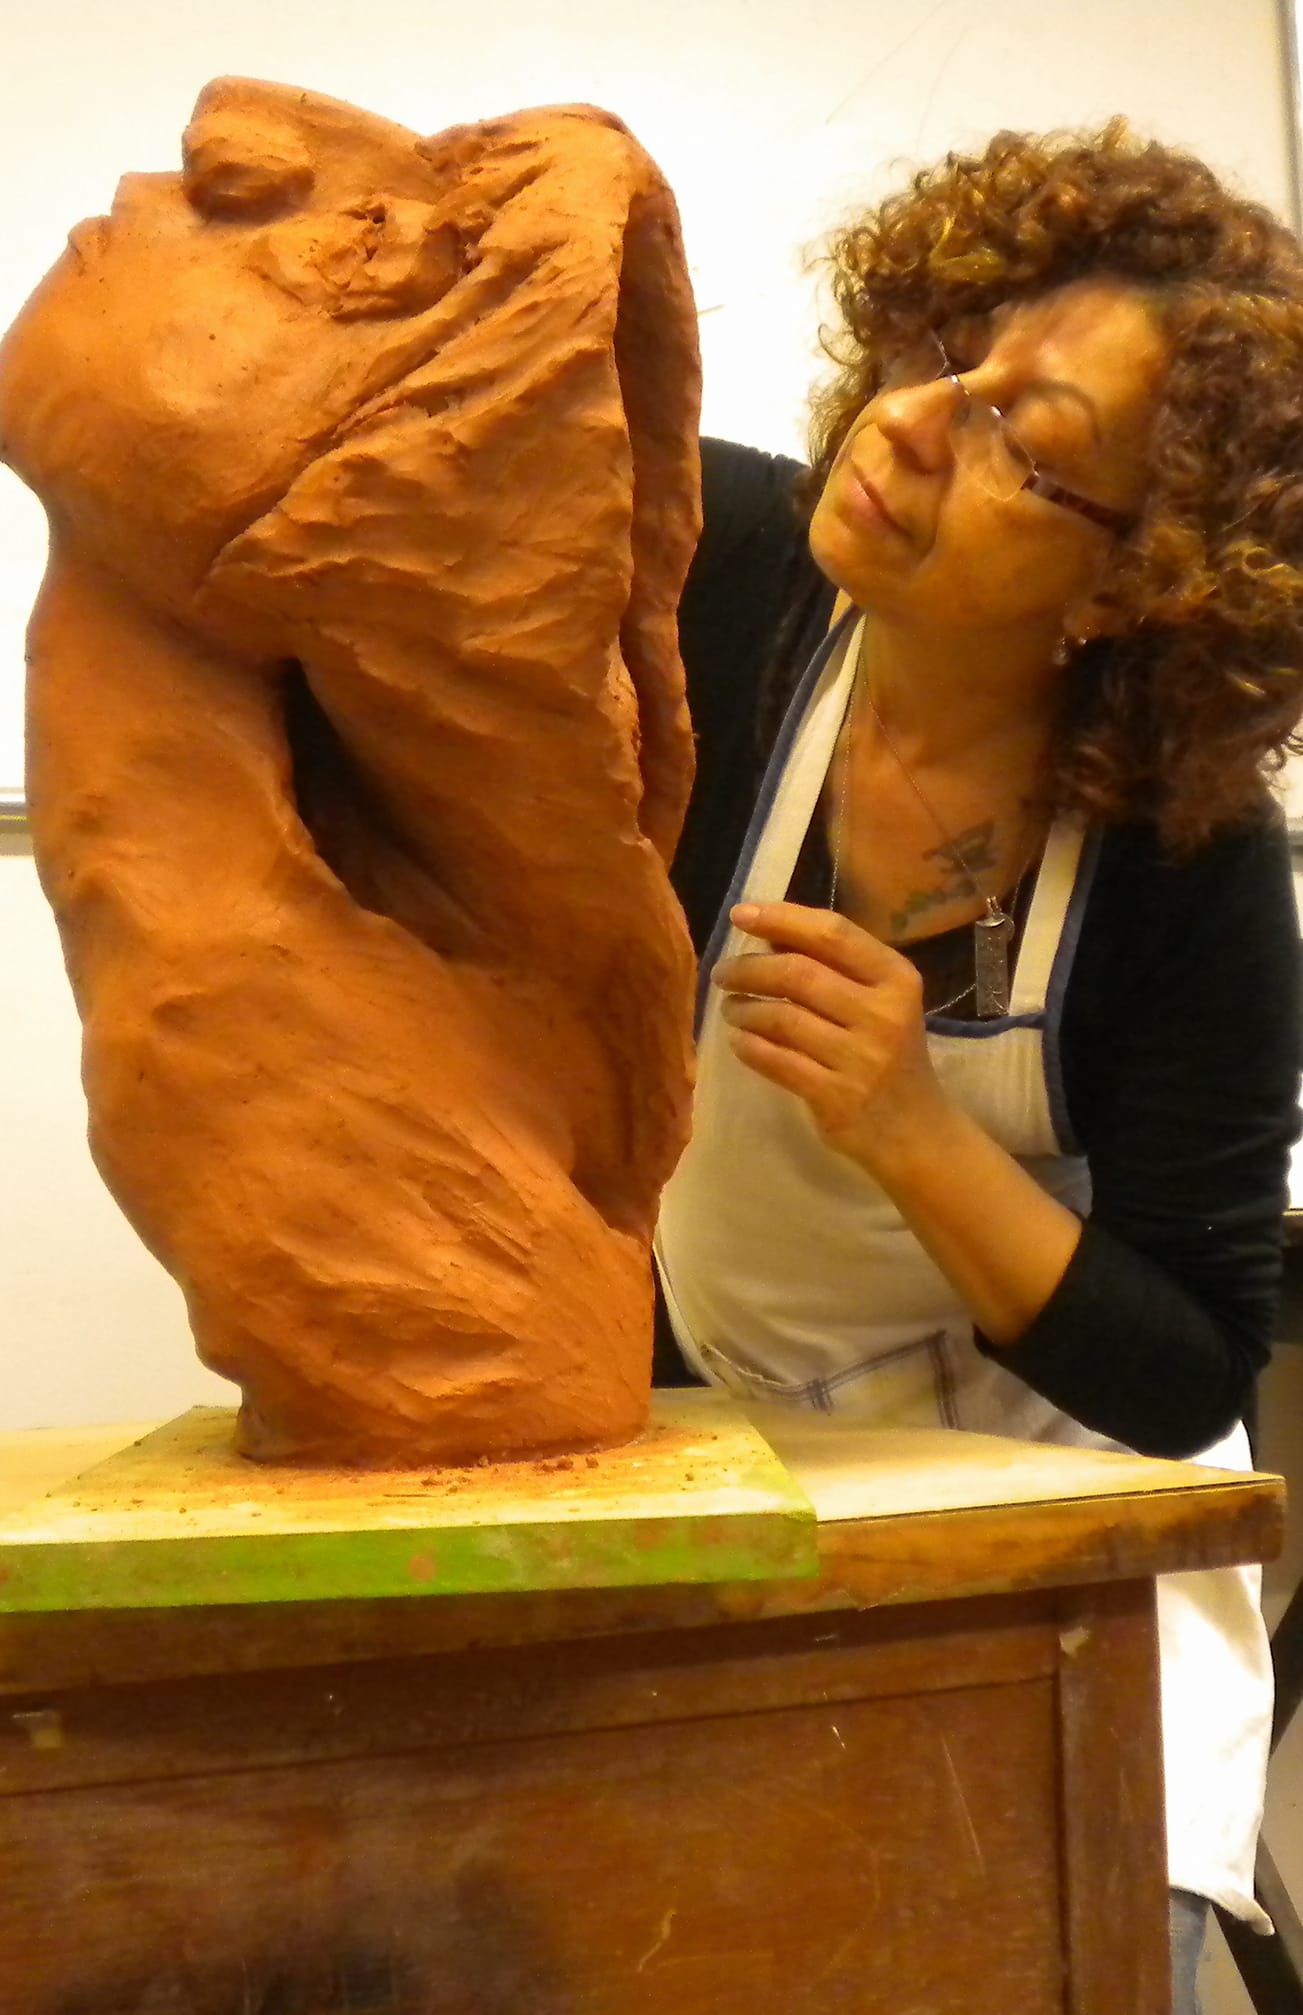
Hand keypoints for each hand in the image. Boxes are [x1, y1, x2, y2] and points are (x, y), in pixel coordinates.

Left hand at [712, 900, 946, 1174]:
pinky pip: (776, 1061)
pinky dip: (749, 1047)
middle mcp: (883, 1014)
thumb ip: (836, 968)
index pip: (833, 933)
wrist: (915, 1131)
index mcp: (897, 978)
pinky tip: (740, 1041)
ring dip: (744, 1009)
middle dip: (749, 968)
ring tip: (732, 1008)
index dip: (781, 918)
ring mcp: (861, 1058)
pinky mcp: (836, 1097)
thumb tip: (767, 934)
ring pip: (782, 1018)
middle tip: (723, 973)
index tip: (740, 914)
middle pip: (798, 973)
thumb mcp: (880, 1003)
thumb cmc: (890, 1055)